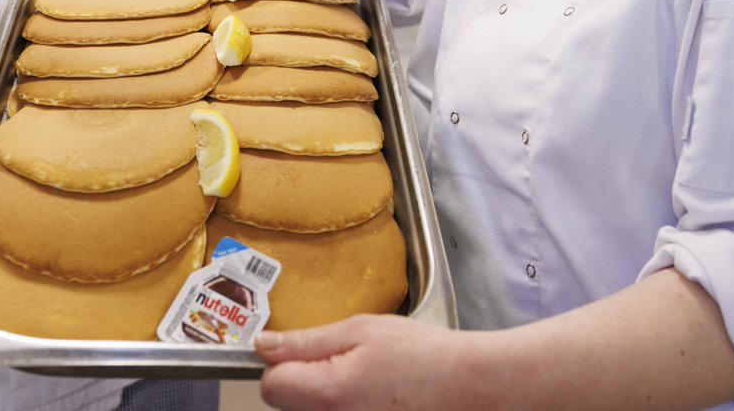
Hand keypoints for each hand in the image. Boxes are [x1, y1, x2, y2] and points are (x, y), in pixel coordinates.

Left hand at [256, 315, 472, 409]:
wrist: (469, 386)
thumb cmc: (422, 354)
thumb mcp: (361, 330)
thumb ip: (307, 341)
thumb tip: (263, 345)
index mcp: (328, 394)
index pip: (270, 386)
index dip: (284, 363)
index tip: (308, 353)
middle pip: (289, 405)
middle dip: (307, 382)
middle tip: (348, 364)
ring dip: (328, 399)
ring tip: (366, 383)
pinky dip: (348, 409)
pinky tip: (375, 400)